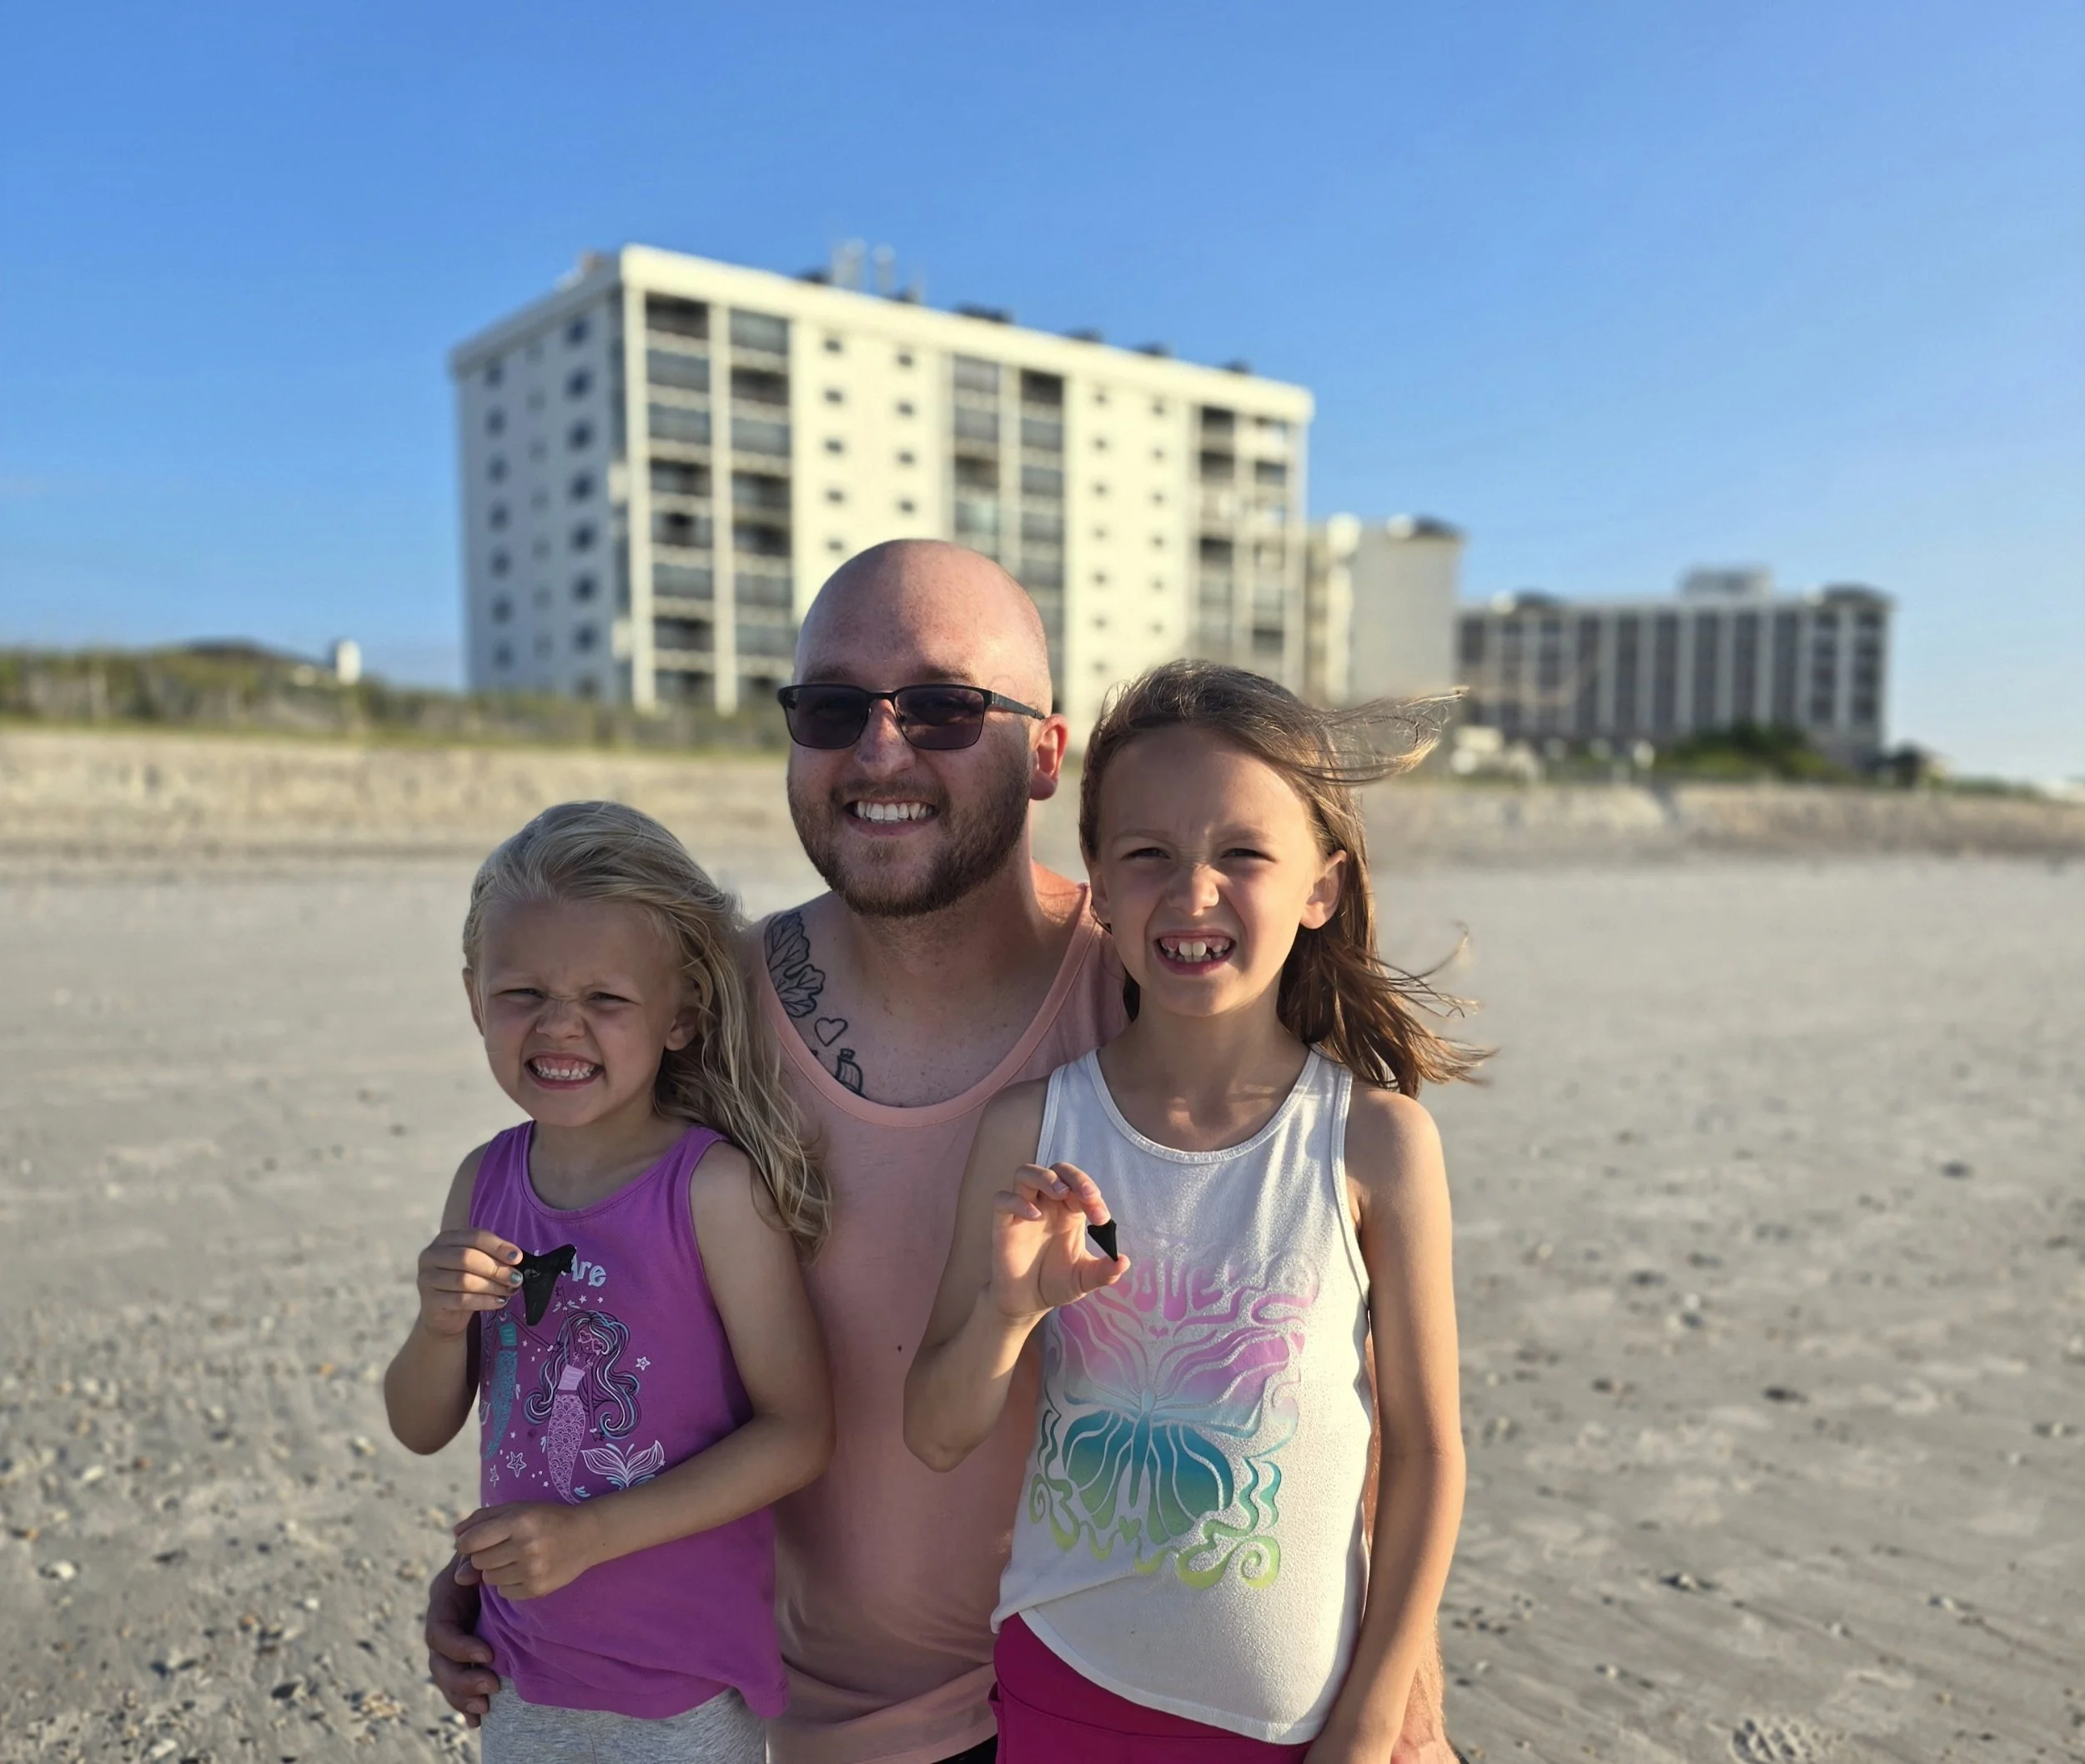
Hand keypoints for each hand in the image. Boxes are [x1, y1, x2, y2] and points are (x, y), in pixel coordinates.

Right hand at [416, 1229, 521, 1336]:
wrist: (445, 1315)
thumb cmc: (466, 1284)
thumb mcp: (477, 1265)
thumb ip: (492, 1256)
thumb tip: (515, 1257)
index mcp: (445, 1239)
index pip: (474, 1237)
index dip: (498, 1246)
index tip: (517, 1258)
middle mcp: (431, 1256)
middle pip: (468, 1257)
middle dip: (496, 1268)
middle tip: (516, 1278)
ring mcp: (426, 1278)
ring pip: (464, 1280)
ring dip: (493, 1286)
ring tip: (510, 1290)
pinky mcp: (429, 1301)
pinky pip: (461, 1300)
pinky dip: (484, 1301)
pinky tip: (499, 1302)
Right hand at [424, 1555, 496, 1724]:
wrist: (506, 1557)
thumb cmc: (495, 1552)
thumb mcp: (482, 1551)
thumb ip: (473, 1559)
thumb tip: (465, 1574)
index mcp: (442, 1602)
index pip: (440, 1632)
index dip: (459, 1647)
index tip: (487, 1654)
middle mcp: (442, 1626)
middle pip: (439, 1663)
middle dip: (462, 1680)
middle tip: (493, 1687)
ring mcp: (450, 1644)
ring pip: (446, 1678)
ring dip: (463, 1696)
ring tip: (487, 1707)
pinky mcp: (463, 1656)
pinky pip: (457, 1685)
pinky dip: (464, 1704)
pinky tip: (476, 1721)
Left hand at [453, 1501, 600, 1600]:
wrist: (586, 1536)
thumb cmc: (546, 1517)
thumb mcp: (517, 1508)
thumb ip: (482, 1518)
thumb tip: (454, 1535)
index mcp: (519, 1521)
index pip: (471, 1541)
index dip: (465, 1542)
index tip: (473, 1540)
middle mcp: (526, 1546)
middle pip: (478, 1561)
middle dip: (483, 1555)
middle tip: (502, 1546)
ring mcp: (532, 1570)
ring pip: (489, 1578)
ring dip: (495, 1569)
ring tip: (515, 1557)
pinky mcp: (537, 1589)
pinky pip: (503, 1592)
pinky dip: (508, 1583)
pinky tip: (525, 1570)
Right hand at [991, 1162, 1127, 1323]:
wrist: (1028, 1303)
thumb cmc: (1057, 1284)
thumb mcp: (1084, 1279)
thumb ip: (1104, 1272)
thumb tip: (1124, 1262)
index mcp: (1069, 1211)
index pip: (1081, 1188)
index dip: (1093, 1196)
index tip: (1103, 1219)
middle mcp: (1047, 1205)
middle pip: (1058, 1170)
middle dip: (1075, 1178)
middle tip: (1088, 1195)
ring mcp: (1023, 1211)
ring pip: (1027, 1174)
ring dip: (1045, 1178)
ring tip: (1061, 1193)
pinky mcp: (1003, 1223)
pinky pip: (1003, 1200)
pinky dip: (1017, 1202)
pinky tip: (1034, 1216)